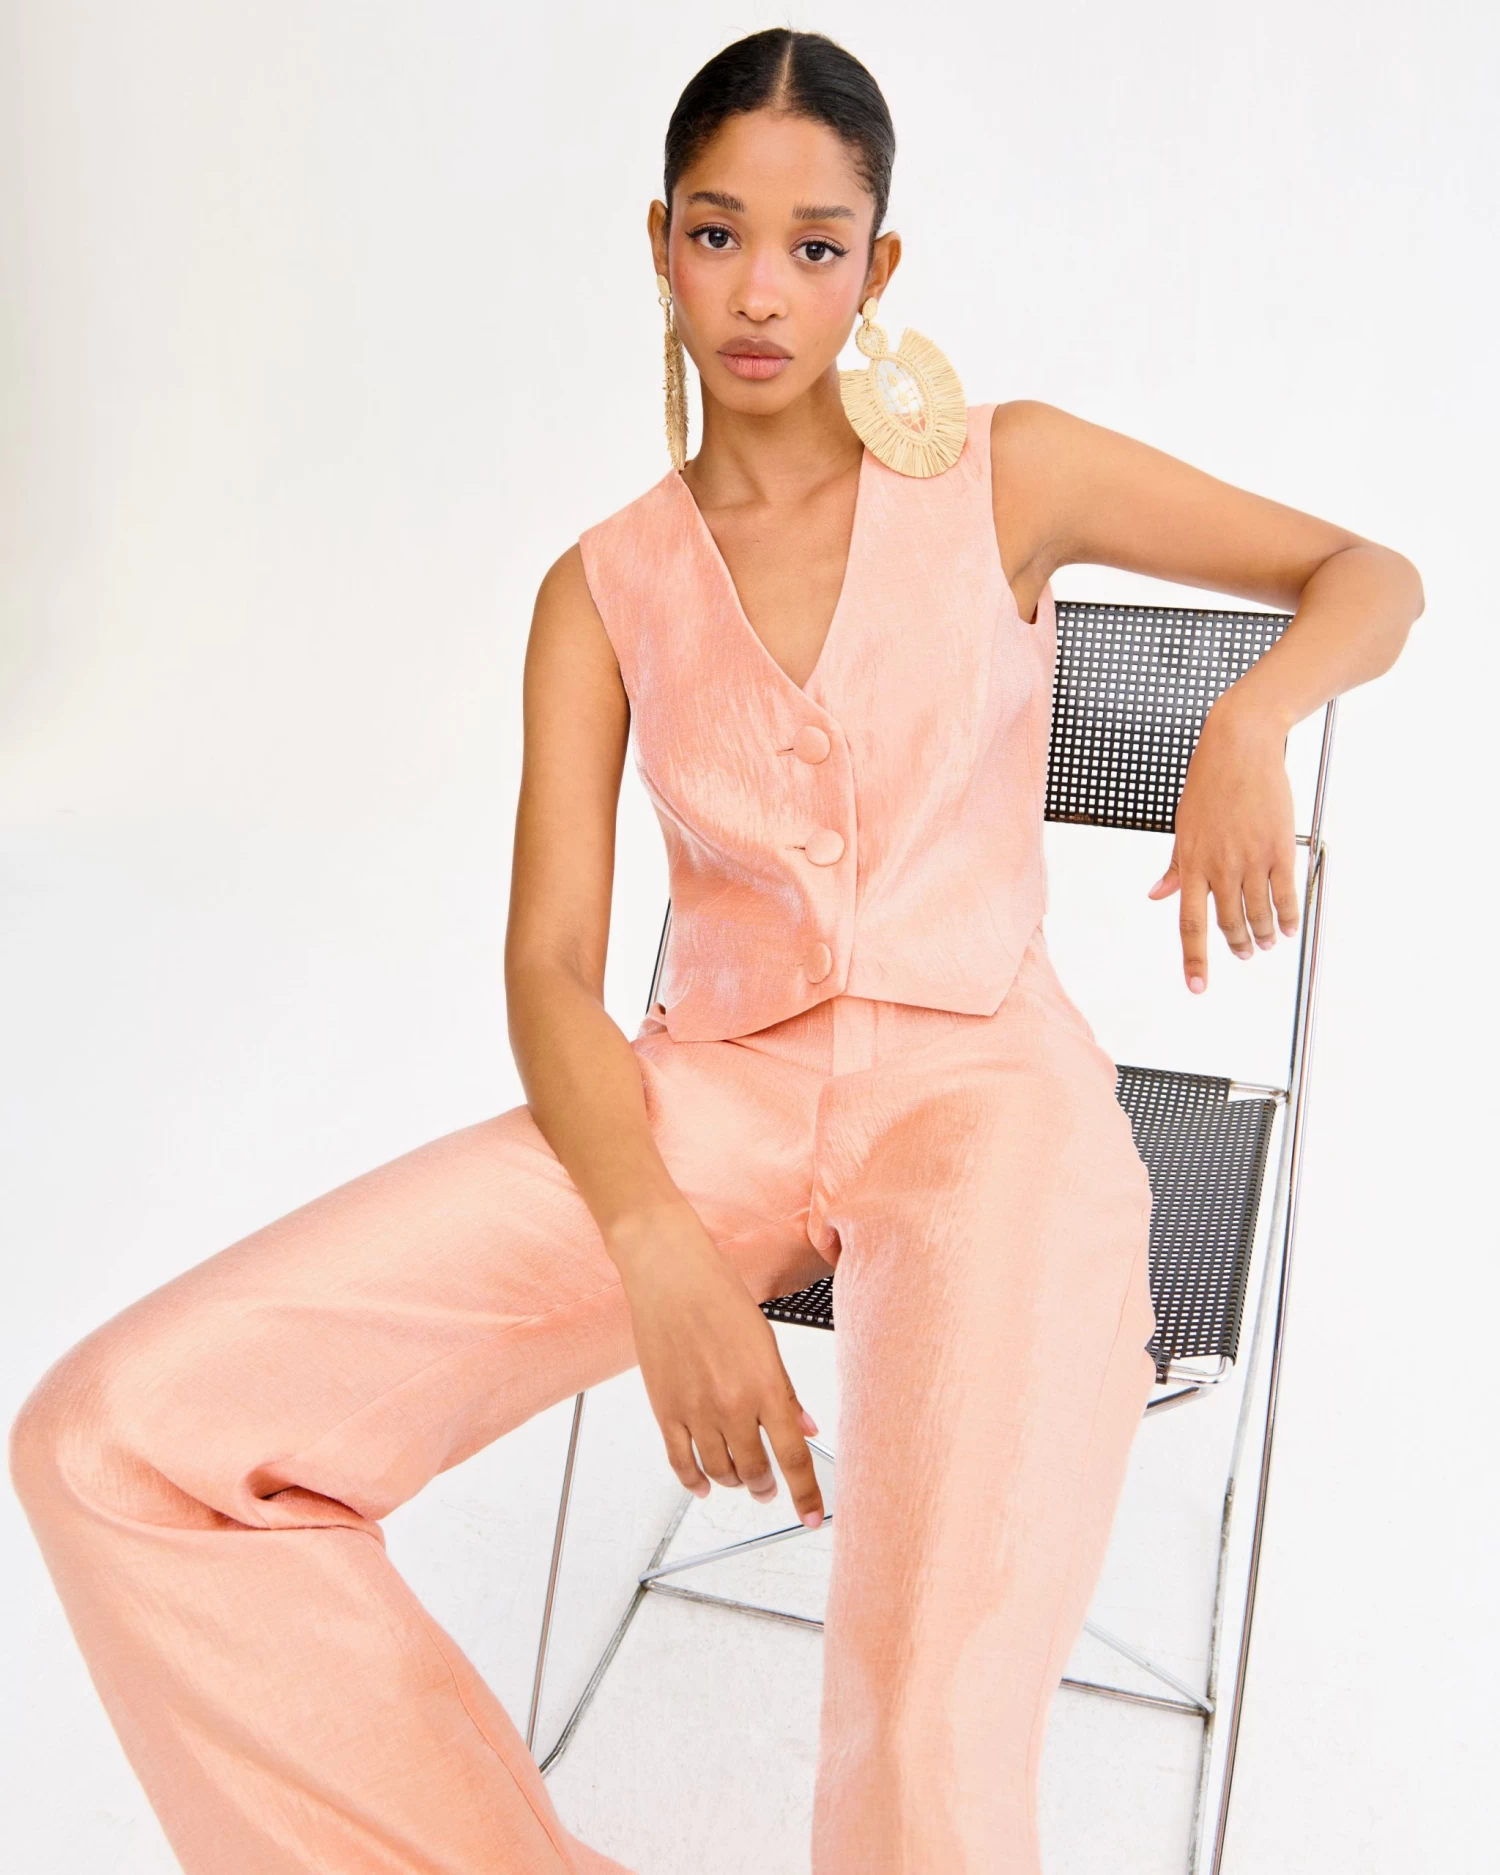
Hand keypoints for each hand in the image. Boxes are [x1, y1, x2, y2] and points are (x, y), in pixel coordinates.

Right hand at [608, 1202, 824, 1528]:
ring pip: (719, 1472)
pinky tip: (703, 1485)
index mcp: (765, 1387)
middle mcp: (732, 1405)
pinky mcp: (665, 1411)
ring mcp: (696, 1411)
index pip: (794, 1458)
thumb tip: (806, 1429)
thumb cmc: (720, 1298)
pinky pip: (680, 1463)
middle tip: (769, 1491)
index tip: (812, 1516)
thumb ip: (787, 1393)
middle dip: (766, 1488)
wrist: (671, 1277)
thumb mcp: (767, 1343)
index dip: (806, 1494)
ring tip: (740, 1481)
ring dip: (734, 1483)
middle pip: (755, 1471)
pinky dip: (693, 1481)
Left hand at [1147, 696, 1299, 992]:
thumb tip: (1157, 894)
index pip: (1189, 924)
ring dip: (1262, 936)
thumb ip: (1175, 866)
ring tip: (1265, 944)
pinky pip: (1285, 896)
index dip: (1193, 960)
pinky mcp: (1279, 849)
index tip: (1196, 987)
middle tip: (1244, 954)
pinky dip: (1287, 917)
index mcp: (1190, 864)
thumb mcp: (1184, 826)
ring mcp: (1251, 860)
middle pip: (1228, 924)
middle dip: (1236, 946)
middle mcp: (1219, 867)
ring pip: (1258, 915)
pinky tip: (1288, 929)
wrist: (1240, 748)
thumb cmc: (1209, 782)